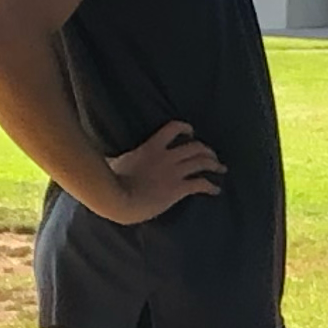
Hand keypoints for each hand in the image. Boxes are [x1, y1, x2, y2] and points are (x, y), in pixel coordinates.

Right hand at [97, 121, 223, 222]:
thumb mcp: (113, 163)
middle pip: (196, 146)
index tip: (191, 132)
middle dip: (207, 150)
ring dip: (215, 165)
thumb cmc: (110, 182)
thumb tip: (105, 158)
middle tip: (213, 156)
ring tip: (221, 168)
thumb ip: (115, 158)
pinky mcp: (177, 189)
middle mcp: (166, 157)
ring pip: (203, 162)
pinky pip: (201, 184)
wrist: (117, 199)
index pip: (172, 128)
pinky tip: (216, 190)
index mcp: (150, 148)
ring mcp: (173, 173)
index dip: (185, 128)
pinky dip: (212, 186)